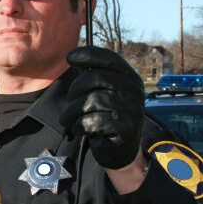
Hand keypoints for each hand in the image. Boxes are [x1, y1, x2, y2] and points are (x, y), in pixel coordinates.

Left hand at [59, 46, 144, 169]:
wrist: (121, 148)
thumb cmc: (106, 114)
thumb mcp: (104, 91)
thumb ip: (94, 75)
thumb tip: (72, 56)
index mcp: (129, 76)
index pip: (109, 58)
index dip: (88, 55)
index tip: (69, 58)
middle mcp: (133, 89)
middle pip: (94, 78)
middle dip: (74, 90)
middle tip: (70, 101)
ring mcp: (131, 109)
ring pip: (89, 101)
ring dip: (71, 111)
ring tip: (69, 118)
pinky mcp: (125, 128)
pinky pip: (92, 121)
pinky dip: (79, 126)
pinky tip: (80, 129)